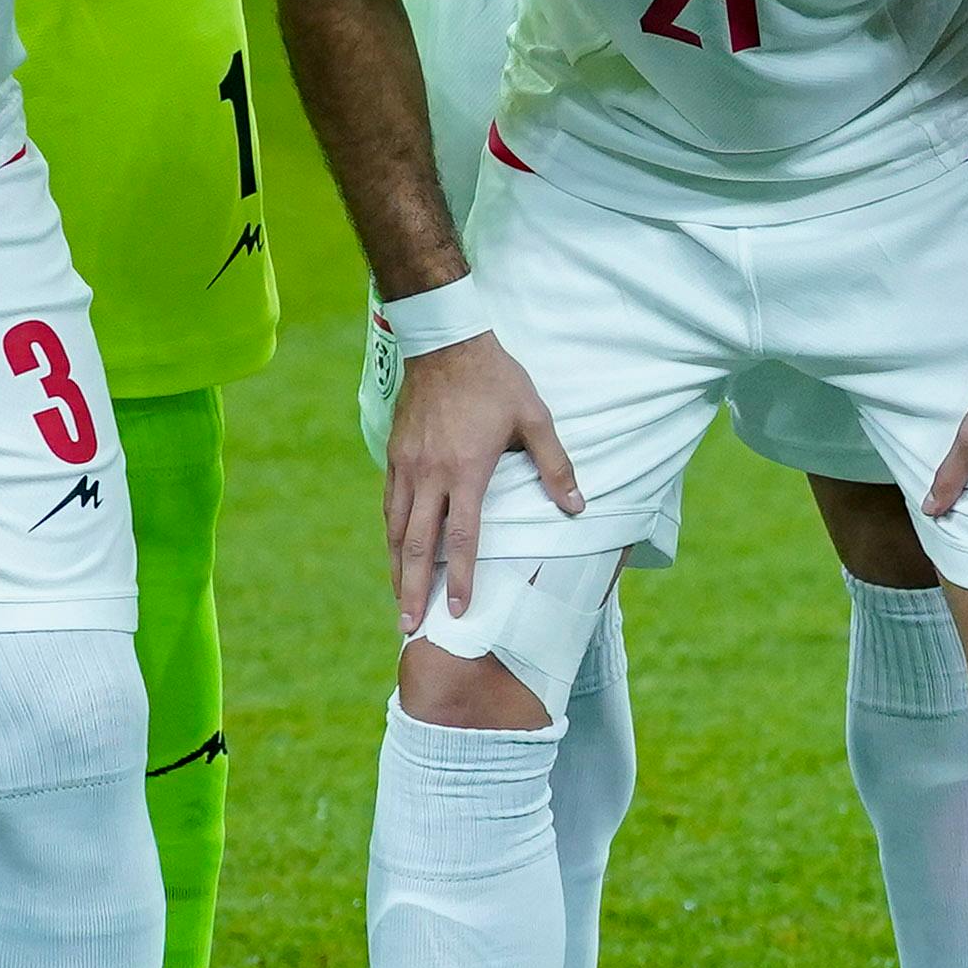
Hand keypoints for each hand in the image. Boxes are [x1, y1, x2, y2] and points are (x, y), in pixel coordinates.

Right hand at [386, 333, 585, 636]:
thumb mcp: (535, 417)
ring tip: (398, 600)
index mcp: (466, 470)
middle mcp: (430, 475)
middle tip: (409, 625)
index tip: (459, 610)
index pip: (464, 538)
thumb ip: (555, 466)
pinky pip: (389, 504)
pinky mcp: (395, 455)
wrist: (445, 342)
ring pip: (396, 529)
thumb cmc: (496, 381)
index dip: (461, 578)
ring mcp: (407, 466)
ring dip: (396, 568)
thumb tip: (578, 507)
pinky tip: (394, 551)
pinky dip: (390, 534)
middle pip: (418, 545)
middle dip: (412, 589)